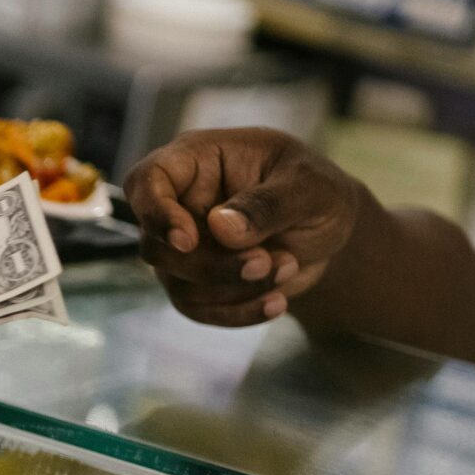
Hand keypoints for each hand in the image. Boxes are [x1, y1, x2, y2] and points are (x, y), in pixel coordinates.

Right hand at [126, 129, 363, 326]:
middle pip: (157, 247)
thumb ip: (267, 203)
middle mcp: (179, 204)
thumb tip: (219, 228)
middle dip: (211, 265)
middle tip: (265, 262)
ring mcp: (183, 248)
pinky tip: (276, 302)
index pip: (146, 181)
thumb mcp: (309, 187)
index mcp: (197, 161)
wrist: (328, 231)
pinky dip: (237, 312)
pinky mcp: (195, 283)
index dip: (155, 212)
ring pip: (178, 283)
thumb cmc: (315, 191)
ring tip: (287, 267)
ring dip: (233, 288)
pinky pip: (198, 309)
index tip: (188, 240)